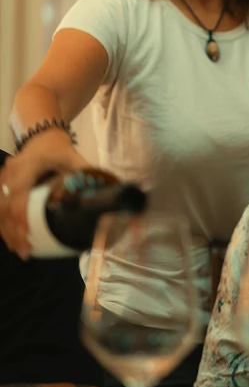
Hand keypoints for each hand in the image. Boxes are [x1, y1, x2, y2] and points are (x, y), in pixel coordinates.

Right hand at [0, 130, 89, 258]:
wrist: (41, 135)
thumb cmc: (57, 148)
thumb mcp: (72, 157)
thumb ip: (84, 174)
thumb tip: (101, 194)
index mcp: (27, 166)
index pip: (19, 193)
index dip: (21, 215)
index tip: (27, 234)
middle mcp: (10, 173)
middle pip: (4, 206)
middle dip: (13, 231)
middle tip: (25, 251)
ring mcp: (2, 179)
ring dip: (7, 231)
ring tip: (20, 250)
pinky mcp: (1, 185)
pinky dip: (4, 224)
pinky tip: (12, 239)